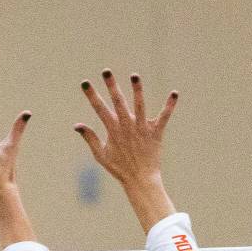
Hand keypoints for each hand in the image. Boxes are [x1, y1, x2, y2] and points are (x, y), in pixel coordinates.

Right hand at [75, 71, 177, 191]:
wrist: (140, 179)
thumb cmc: (119, 168)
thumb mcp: (100, 154)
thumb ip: (89, 138)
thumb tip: (77, 125)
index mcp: (113, 131)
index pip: (99, 109)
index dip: (92, 96)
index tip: (85, 83)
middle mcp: (127, 126)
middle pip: (118, 102)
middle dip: (111, 86)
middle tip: (106, 71)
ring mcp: (142, 128)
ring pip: (140, 105)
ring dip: (137, 90)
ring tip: (134, 75)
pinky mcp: (156, 132)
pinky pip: (163, 117)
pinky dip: (169, 106)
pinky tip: (174, 93)